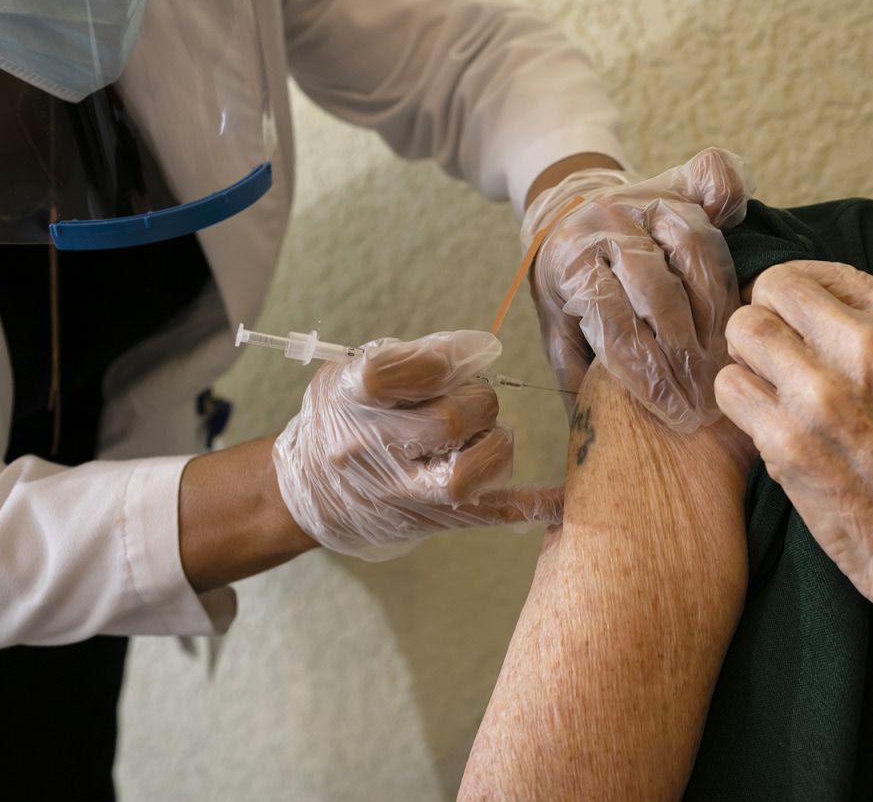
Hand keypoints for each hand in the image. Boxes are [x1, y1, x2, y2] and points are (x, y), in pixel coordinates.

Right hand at [273, 330, 560, 560]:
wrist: (310, 489)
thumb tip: (481, 351)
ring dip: (495, 444)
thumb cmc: (346, 416)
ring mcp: (399, 493)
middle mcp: (369, 450)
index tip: (464, 358)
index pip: (393, 373)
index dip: (444, 360)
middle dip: (479, 402)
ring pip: (467, 475)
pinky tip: (561, 499)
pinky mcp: (429, 521)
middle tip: (474, 401)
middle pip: (448, 421)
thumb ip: (414, 358)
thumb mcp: (355, 373)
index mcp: (347, 399)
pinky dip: (530, 506)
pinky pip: (488, 515)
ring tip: (485, 435)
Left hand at [525, 148, 754, 432]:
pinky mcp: (678, 180)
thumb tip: (599, 426)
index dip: (646, 372)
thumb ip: (575, 370)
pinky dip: (733, 208)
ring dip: (718, 310)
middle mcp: (606, 222)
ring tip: (730, 361)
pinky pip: (714, 183)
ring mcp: (644, 197)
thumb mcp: (558, 328)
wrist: (569, 214)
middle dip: (687, 352)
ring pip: (694, 248)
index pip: (612, 319)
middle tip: (709, 399)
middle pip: (657, 289)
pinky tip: (750, 253)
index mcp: (569, 260)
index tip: (674, 413)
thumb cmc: (572, 288)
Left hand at [714, 261, 872, 615]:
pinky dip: (738, 403)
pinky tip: (765, 424)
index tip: (796, 319)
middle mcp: (867, 346)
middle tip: (775, 353)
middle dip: (767, 316)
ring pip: (742, 331)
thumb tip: (821, 309)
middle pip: (772, 289)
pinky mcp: (787, 442)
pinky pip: (729, 389)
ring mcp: (822, 393)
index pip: (822, 272)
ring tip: (769, 388)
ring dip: (748, 358)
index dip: (798, 295)